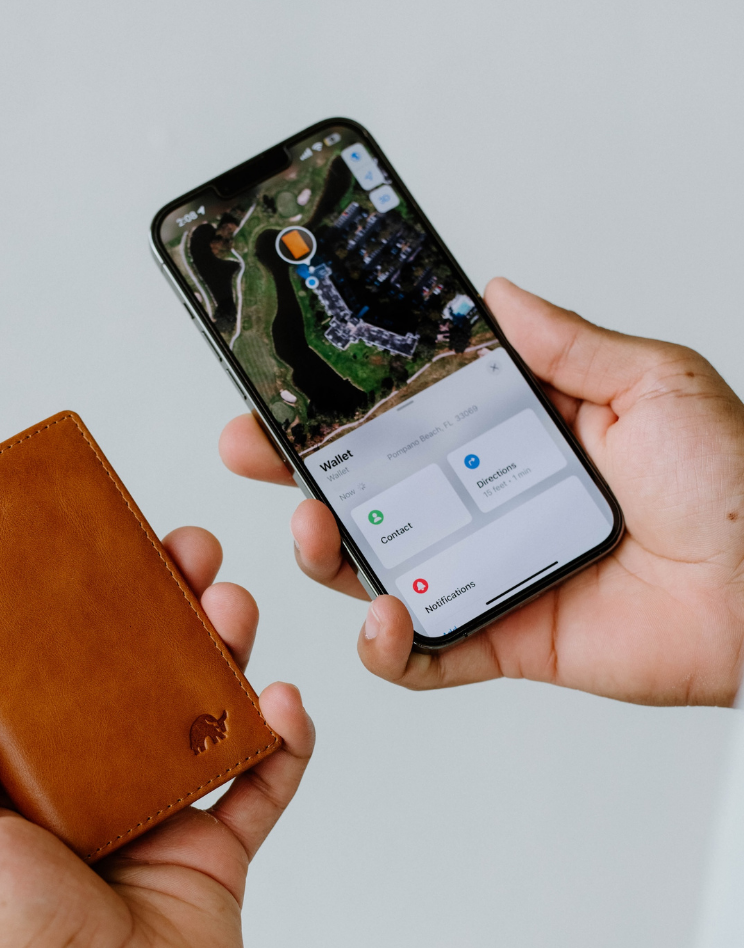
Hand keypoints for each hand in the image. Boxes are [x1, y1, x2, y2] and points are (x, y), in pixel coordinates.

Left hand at [0, 526, 314, 947]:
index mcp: (35, 773)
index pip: (62, 667)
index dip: (82, 605)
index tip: (103, 550)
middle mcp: (101, 777)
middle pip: (145, 670)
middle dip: (172, 604)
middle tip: (190, 554)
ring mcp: (166, 807)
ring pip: (207, 707)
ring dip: (229, 650)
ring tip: (234, 610)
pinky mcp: (220, 842)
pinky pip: (264, 782)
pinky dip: (284, 741)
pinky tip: (283, 703)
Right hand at [220, 278, 743, 705]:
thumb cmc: (733, 485)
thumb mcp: (649, 383)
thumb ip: (565, 343)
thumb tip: (497, 294)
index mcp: (512, 442)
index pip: (405, 420)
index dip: (343, 408)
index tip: (291, 391)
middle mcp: (486, 506)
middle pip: (370, 492)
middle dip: (299, 474)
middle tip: (252, 451)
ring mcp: (486, 574)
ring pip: (375, 569)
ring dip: (326, 553)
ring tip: (313, 529)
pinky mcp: (499, 639)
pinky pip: (424, 653)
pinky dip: (387, 644)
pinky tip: (383, 611)